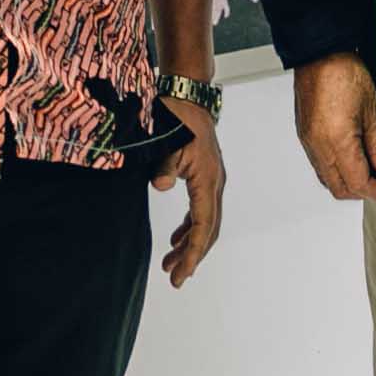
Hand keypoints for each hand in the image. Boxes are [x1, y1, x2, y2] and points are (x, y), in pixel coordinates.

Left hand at [152, 96, 225, 286]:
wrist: (188, 97)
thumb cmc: (176, 118)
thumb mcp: (167, 141)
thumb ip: (164, 166)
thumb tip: (160, 186)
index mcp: (208, 179)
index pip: (203, 225)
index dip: (193, 252)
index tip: (181, 274)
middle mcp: (215, 183)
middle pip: (208, 229)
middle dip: (193, 255)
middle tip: (175, 278)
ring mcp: (212, 180)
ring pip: (206, 221)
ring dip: (190, 243)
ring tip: (170, 263)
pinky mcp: (205, 176)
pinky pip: (201, 209)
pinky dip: (190, 227)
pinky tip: (177, 238)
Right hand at [293, 52, 375, 201]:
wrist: (319, 53)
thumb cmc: (345, 73)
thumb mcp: (372, 110)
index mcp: (337, 142)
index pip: (359, 183)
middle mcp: (318, 148)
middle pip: (341, 189)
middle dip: (364, 193)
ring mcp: (308, 143)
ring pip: (328, 180)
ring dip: (349, 184)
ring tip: (371, 175)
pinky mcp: (305, 136)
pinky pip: (319, 166)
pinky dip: (336, 173)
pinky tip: (352, 162)